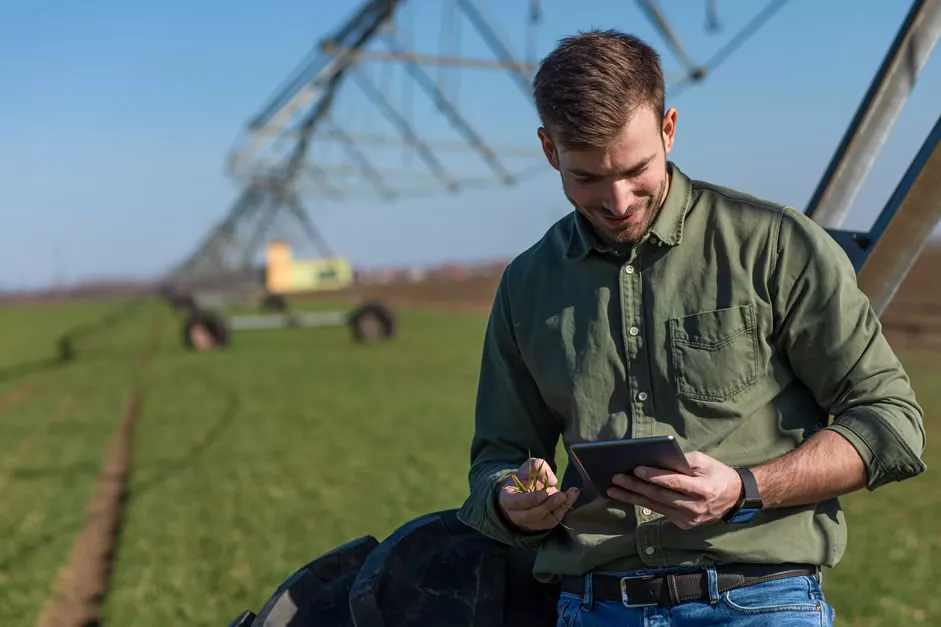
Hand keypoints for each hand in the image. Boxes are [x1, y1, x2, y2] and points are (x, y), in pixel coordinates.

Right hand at [498, 457, 579, 531]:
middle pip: (532, 514)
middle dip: (548, 505)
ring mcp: (530, 522)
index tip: (544, 493)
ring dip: (558, 507)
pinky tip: (571, 496)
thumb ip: (537, 467)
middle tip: (561, 495)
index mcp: (508, 499)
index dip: (530, 500)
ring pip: (544, 519)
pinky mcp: (543, 524)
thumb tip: (552, 481)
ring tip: (568, 494)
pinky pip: (554, 519)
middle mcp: (517, 515)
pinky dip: (564, 508)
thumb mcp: (528, 466)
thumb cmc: (526, 477)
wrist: (529, 489)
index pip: (517, 503)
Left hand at [607, 452, 742, 529]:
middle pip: (660, 495)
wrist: (735, 498)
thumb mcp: (704, 461)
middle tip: (616, 477)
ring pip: (655, 506)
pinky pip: (660, 512)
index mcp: (704, 489)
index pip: (674, 482)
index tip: (636, 469)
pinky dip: (642, 503)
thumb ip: (681, 460)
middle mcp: (696, 507)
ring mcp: (689, 519)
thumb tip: (654, 460)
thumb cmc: (717, 474)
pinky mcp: (684, 524)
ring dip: (632, 497)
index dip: (654, 476)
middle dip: (635, 486)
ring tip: (613, 489)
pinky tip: (627, 496)